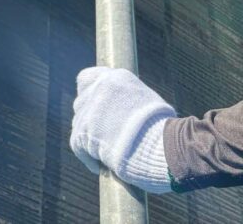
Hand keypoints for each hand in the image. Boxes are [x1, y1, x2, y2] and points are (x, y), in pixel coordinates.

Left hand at [70, 67, 174, 193]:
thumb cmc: (164, 130)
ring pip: (79, 124)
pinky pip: (78, 144)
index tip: (93, 104)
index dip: (88, 92)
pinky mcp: (83, 131)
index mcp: (115, 79)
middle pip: (82, 102)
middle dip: (90, 117)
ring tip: (106, 152)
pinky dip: (88, 156)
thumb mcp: (146, 101)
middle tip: (103, 133)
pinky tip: (99, 165)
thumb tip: (114, 107)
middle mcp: (99, 89)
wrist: (164, 147)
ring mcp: (89, 109)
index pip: (86, 77)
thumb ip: (124, 99)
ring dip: (89, 137)